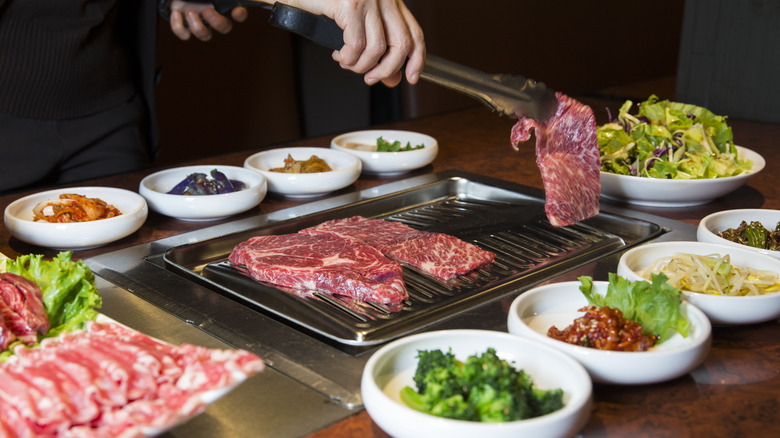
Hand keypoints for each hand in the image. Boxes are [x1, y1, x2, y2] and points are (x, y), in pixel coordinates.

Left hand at [168, 1, 248, 41]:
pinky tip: (176, 13)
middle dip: (217, 22)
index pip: (239, 13)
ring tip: (189, 12)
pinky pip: (183, 34)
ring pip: (205, 35)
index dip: (240, 14)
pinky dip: (178, 26)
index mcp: (223, 6)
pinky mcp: (185, 27)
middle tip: (207, 12)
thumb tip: (223, 1)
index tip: (236, 12)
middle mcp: (214, 17)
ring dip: (198, 27)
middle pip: (224, 28)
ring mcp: (200, 23)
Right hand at [287, 0, 425, 86]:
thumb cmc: (325, 5)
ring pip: (377, 49)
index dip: (417, 59)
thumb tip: (392, 78)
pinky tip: (339, 54)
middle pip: (402, 44)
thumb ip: (378, 50)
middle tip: (371, 78)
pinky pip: (356, 45)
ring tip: (347, 63)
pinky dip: (348, 58)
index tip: (412, 77)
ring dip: (361, 66)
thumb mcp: (358, 28)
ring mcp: (369, 0)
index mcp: (391, 1)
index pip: (415, 33)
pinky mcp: (350, 5)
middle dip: (388, 70)